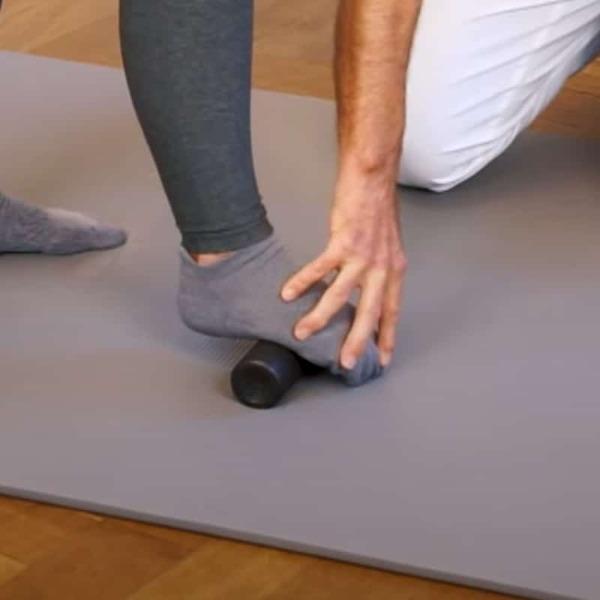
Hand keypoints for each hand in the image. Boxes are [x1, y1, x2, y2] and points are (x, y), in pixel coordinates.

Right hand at [281, 170, 406, 368]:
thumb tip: (363, 290)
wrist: (373, 179)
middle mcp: (382, 268)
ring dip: (319, 317)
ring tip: (302, 332)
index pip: (392, 311)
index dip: (386, 336)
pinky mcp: (342, 242)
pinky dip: (302, 282)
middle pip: (369, 313)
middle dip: (356, 341)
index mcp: (394, 271)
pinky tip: (288, 294)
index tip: (381, 358)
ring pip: (339, 295)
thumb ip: (378, 270)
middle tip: (344, 363)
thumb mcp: (387, 246)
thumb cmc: (377, 209)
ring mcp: (362, 256)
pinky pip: (319, 269)